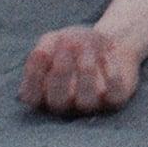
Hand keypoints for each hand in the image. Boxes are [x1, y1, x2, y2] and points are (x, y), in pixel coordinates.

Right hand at [20, 26, 142, 116]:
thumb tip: (40, 54)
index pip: (31, 96)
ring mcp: (92, 105)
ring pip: (86, 101)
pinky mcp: (116, 99)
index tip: (43, 50)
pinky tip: (107, 54)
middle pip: (58, 102)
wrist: (111, 44)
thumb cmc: (75, 45)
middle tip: (68, 45)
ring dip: (85, 71)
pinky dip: (111, 73)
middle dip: (61, 72)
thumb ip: (44, 46)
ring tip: (86, 45)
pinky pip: (114, 95)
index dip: (34, 75)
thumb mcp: (55, 40)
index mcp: (44, 95)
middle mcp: (67, 105)